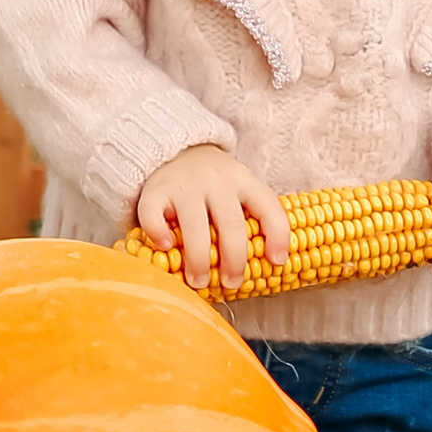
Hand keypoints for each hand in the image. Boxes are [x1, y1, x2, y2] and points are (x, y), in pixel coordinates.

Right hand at [137, 148, 290, 298]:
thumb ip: (253, 218)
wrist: (177, 149)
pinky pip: (154, 214)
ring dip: (199, 260)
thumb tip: (270, 266)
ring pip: (195, 225)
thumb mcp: (240, 190)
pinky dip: (159, 233)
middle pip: (231, 225)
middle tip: (231, 283)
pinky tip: (165, 247)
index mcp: (244, 181)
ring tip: (198, 282)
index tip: (276, 262)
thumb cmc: (215, 185)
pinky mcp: (155, 190)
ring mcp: (185, 185)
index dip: (277, 236)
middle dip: (234, 260)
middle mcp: (217, 181)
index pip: (268, 207)